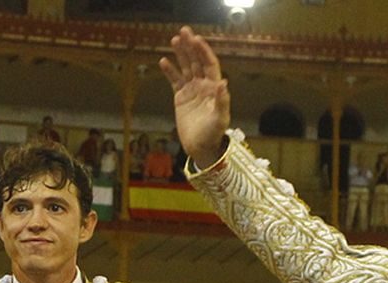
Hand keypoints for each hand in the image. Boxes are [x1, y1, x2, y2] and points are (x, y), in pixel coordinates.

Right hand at [161, 27, 231, 165]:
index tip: (196, 39)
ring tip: (174, 40)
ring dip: (180, 54)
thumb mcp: (220, 119)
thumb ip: (222, 101)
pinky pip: (174, 80)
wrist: (200, 147)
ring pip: (185, 67)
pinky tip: (163, 61)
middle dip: (191, 46)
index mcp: (214, 88)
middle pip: (197, 61)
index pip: (209, 64)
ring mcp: (192, 90)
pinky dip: (169, 71)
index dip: (203, 51)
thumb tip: (224, 83)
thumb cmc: (213, 134)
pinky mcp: (181, 97)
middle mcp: (203, 86)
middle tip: (184, 31)